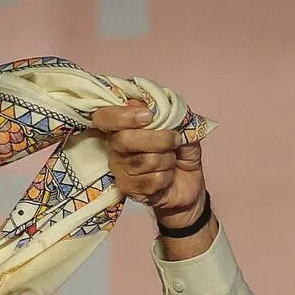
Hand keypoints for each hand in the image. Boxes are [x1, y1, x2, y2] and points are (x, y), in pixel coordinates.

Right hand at [92, 99, 205, 227]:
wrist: (189, 184)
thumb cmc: (181, 152)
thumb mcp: (182, 128)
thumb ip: (167, 113)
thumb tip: (148, 105)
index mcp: (123, 126)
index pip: (105, 117)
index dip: (123, 116)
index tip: (149, 116)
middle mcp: (115, 146)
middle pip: (125, 139)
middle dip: (158, 139)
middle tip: (175, 140)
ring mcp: (119, 168)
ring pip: (143, 161)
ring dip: (167, 160)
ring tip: (172, 161)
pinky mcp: (127, 188)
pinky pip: (149, 181)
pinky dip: (166, 177)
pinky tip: (167, 177)